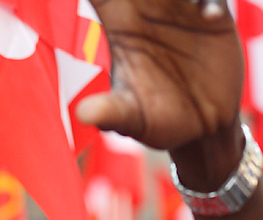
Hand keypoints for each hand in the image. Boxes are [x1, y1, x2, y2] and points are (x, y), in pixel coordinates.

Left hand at [78, 0, 242, 150]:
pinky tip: (210, 17)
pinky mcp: (213, 18)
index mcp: (121, 29)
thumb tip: (83, 114)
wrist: (202, 129)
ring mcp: (181, 11)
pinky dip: (211, 1)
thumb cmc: (158, 122)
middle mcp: (149, 12)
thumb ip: (110, 112)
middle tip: (155, 5)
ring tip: (186, 3)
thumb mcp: (133, 119)